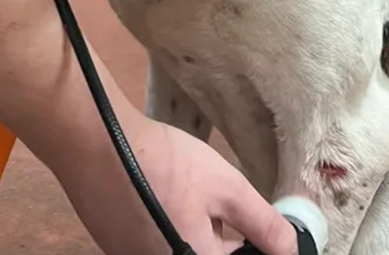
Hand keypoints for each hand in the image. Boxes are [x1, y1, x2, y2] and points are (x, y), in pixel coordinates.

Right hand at [50, 109, 297, 254]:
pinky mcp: (118, 249)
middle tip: (227, 203)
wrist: (96, 144)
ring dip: (200, 234)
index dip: (256, 246)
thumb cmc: (165, 164)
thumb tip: (292, 250)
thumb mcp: (226, 187)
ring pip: (185, 250)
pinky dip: (173, 227)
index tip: (259, 225)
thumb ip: (262, 225)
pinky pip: (159, 245)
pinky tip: (169, 193)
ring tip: (195, 193)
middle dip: (228, 241)